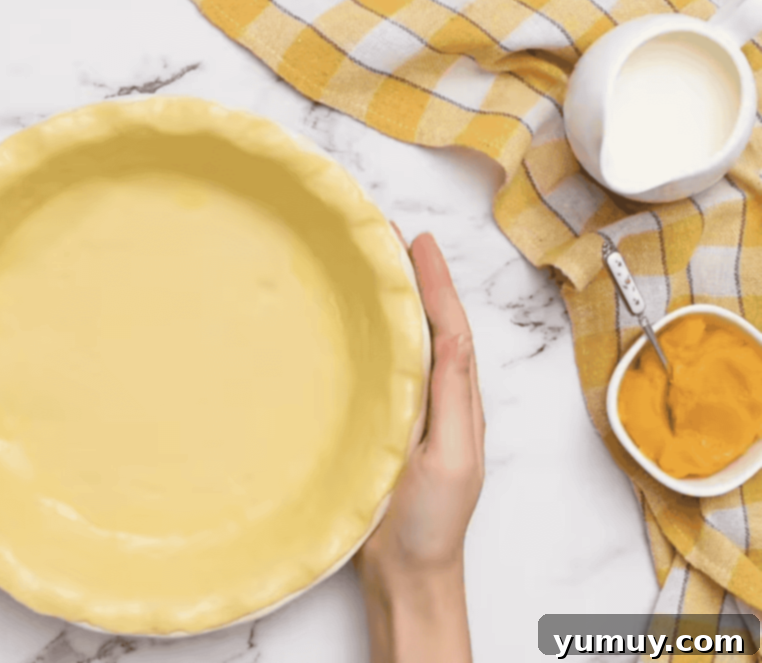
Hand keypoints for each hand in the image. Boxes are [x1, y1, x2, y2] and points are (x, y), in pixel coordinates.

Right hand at [355, 231, 483, 662]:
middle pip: (429, 326)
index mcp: (458, 401)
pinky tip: (350, 327)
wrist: (407, 572)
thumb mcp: (451, 456)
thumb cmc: (432, 523)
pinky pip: (380, 371)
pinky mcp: (379, 428)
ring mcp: (407, 413)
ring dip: (394, 302)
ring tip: (372, 266)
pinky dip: (373, 338)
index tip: (417, 241)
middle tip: (388, 237)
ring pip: (405, 344)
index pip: (450, 328)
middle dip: (416, 279)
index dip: (436, 283)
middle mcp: (436, 399)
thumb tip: (448, 339)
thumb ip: (449, 400)